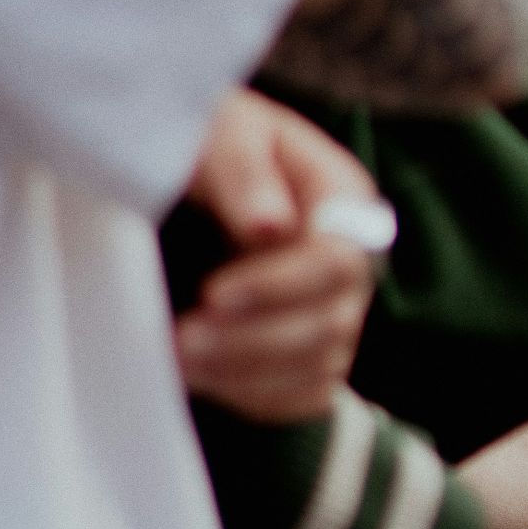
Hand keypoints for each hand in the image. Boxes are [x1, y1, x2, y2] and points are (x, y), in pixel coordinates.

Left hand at [175, 88, 379, 422]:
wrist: (179, 177)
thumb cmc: (202, 143)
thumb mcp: (217, 131)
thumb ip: (243, 169)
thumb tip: (271, 228)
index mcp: (341, 196)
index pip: (337, 260)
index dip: (280, 286)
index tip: (213, 295)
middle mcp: (351, 258)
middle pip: (331, 321)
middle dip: (254, 339)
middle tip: (182, 339)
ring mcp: (335, 309)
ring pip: (317, 364)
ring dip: (245, 372)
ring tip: (177, 358)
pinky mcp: (310, 353)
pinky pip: (303, 396)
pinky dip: (255, 396)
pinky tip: (202, 377)